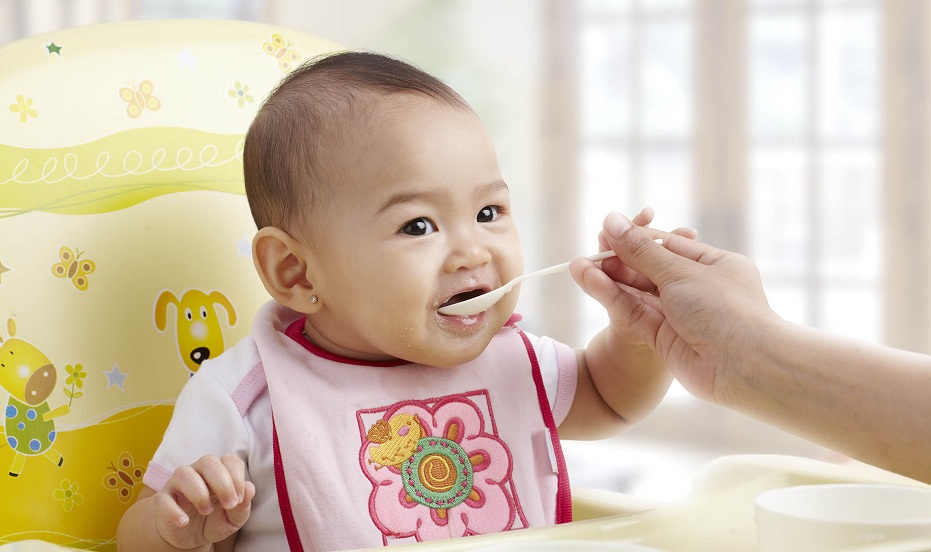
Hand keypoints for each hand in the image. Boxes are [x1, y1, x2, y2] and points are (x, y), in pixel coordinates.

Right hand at [153, 454, 254, 548]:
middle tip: (229, 505)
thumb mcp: (234, 518)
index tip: (239, 500)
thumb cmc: (215, 520)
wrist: (190, 538)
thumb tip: (249, 488)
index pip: (230, 460)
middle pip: (208, 462)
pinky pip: (163, 498)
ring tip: (207, 511)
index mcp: (219, 471)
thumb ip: (243, 505)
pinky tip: (184, 522)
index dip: (237, 478)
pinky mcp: (163, 499)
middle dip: (223, 483)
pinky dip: (173, 510)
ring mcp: (178, 484)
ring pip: (184, 473)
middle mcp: (198, 472)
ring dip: (199, 493)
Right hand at [569, 211, 776, 402]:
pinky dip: (613, 297)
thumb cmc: (724, 309)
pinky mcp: (665, 339)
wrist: (745, 367)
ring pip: (638, 292)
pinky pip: (635, 312)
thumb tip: (613, 220)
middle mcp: (698, 289)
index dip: (637, 239)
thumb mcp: (680, 272)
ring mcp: (681, 316)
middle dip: (618, 260)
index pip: (669, 246)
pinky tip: (589, 282)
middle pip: (650, 269)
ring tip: (577, 266)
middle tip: (589, 249)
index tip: (608, 230)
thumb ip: (641, 250)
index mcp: (714, 265)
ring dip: (609, 279)